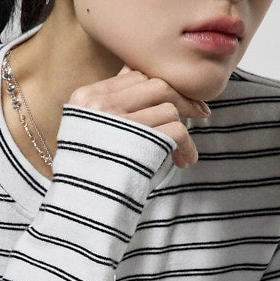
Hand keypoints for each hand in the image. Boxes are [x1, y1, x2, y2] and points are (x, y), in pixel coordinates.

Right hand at [69, 67, 208, 169]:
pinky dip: (187, 146)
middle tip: (200, 113)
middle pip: (156, 86)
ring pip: (169, 110)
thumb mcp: (87, 129)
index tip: (175, 101)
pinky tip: (185, 160)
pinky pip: (176, 132)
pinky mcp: (137, 143)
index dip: (159, 88)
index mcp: (86, 97)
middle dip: (182, 100)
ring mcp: (118, 123)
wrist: (80, 204)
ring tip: (183, 152)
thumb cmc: (87, 171)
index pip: (134, 76)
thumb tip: (145, 80)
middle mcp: (99, 105)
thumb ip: (111, 105)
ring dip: (183, 130)